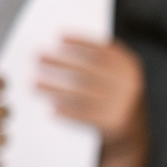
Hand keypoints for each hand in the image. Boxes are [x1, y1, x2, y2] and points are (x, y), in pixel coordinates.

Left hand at [39, 36, 145, 154]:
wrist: (131, 129)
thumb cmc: (114, 95)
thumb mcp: (115, 75)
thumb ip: (98, 62)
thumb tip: (62, 48)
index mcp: (129, 67)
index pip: (103, 51)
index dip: (81, 42)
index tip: (58, 37)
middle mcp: (129, 83)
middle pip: (88, 69)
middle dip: (61, 62)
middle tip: (38, 56)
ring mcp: (122, 104)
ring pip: (82, 93)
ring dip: (55, 88)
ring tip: (34, 83)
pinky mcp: (113, 122)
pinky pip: (84, 115)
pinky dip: (66, 111)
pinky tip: (50, 108)